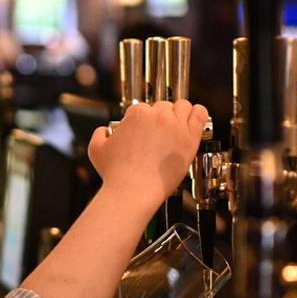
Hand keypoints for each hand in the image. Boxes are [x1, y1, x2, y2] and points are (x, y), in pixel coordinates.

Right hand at [88, 100, 207, 209]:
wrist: (133, 190)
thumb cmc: (117, 174)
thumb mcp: (96, 149)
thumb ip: (99, 134)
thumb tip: (105, 131)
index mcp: (137, 114)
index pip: (143, 109)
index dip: (142, 122)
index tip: (144, 133)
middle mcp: (158, 116)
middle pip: (163, 107)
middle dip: (160, 119)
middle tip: (158, 135)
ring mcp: (175, 125)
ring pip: (182, 107)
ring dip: (178, 114)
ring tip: (175, 127)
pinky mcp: (190, 137)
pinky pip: (200, 114)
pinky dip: (197, 113)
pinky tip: (193, 120)